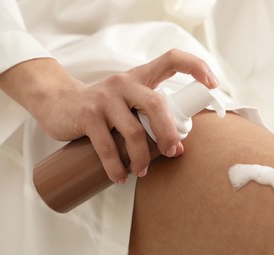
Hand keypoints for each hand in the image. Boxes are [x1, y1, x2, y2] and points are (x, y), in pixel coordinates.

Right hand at [0, 49, 218, 182]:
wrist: (59, 103)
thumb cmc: (103, 107)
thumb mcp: (128, 101)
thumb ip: (148, 114)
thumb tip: (177, 145)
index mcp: (140, 77)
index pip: (171, 59)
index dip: (196, 67)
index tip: (213, 84)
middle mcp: (124, 83)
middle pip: (156, 105)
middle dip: (169, 133)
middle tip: (172, 153)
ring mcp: (105, 97)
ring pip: (133, 132)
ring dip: (141, 158)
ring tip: (142, 172)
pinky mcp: (88, 114)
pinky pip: (108, 146)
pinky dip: (116, 166)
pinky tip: (119, 177)